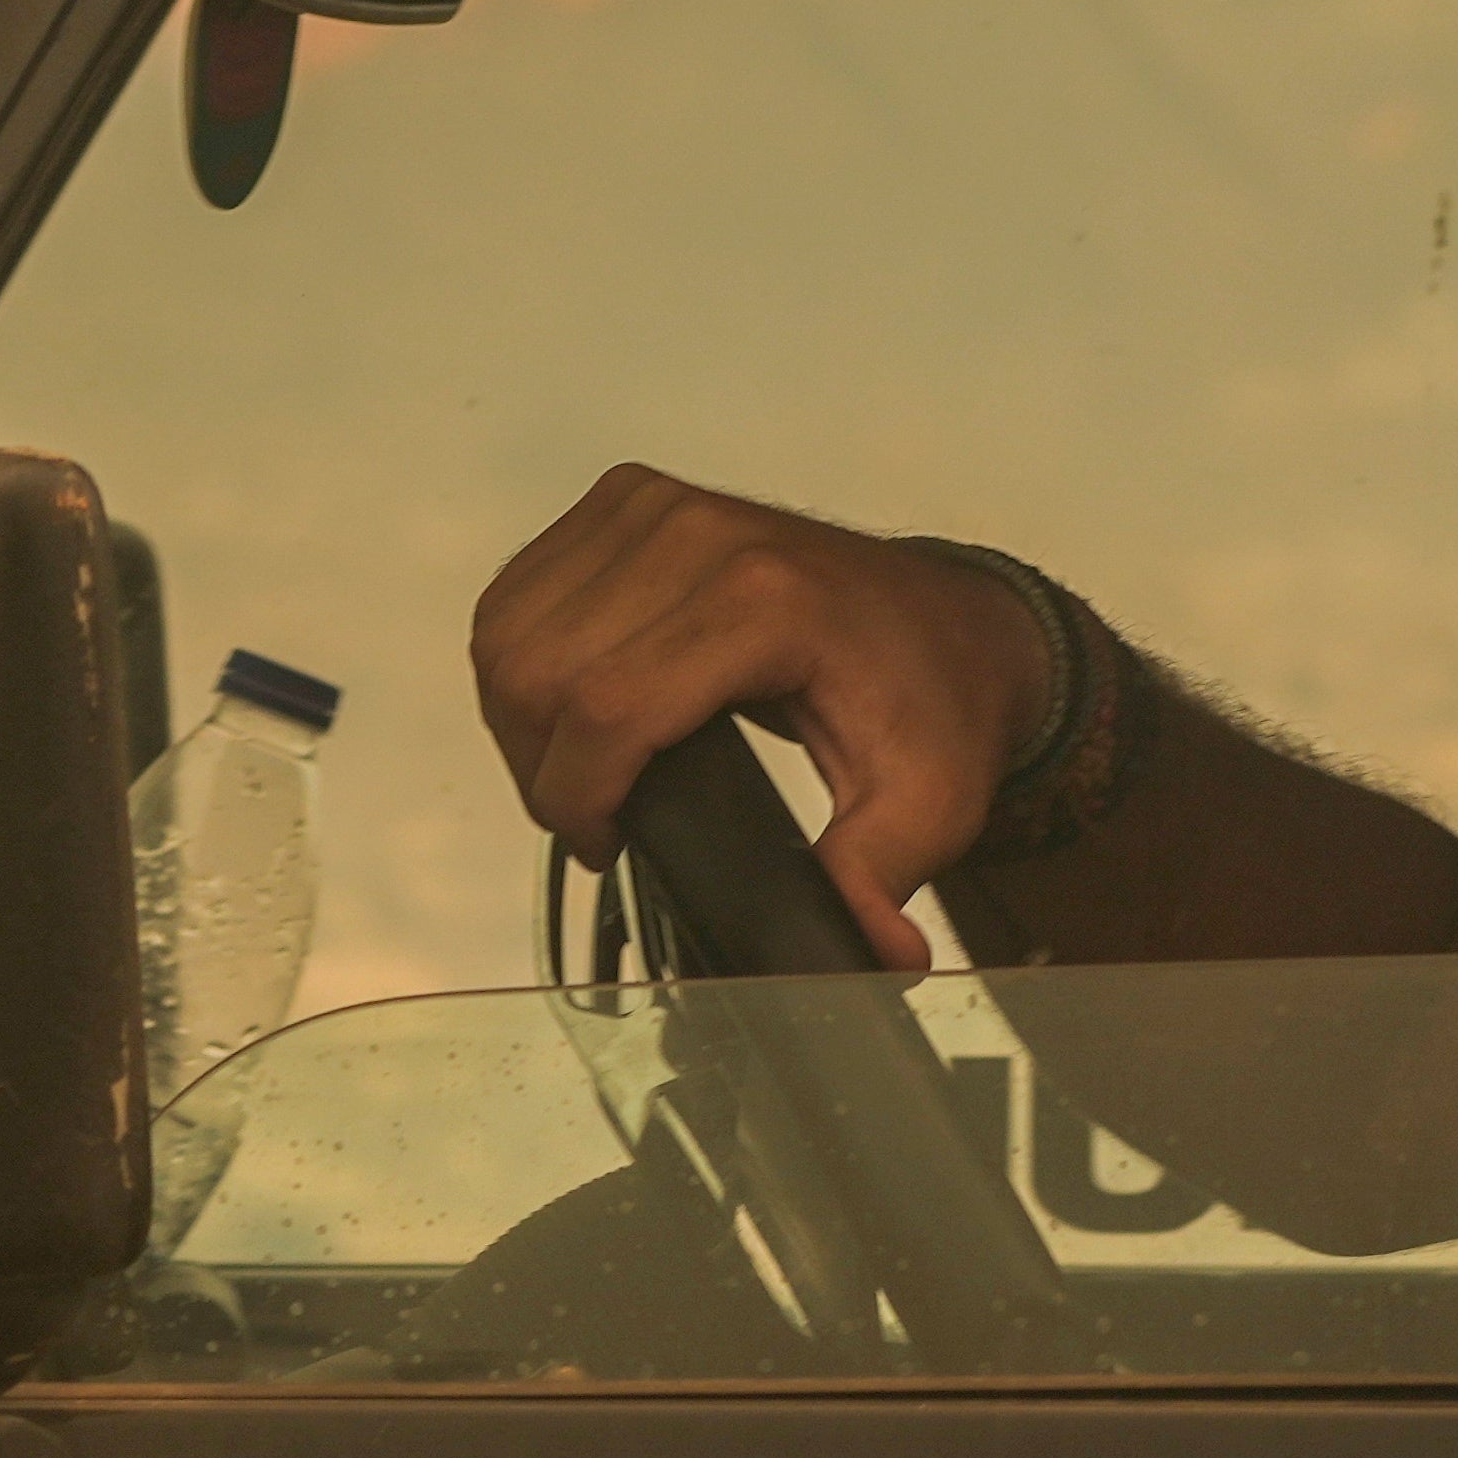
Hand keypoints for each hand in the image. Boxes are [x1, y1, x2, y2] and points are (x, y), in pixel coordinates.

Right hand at [470, 468, 1051, 973]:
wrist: (947, 620)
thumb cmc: (932, 703)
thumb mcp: (927, 804)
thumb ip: (880, 878)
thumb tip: (875, 956)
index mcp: (765, 600)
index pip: (608, 706)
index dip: (578, 797)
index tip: (604, 846)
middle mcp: (698, 534)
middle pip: (539, 671)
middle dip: (546, 770)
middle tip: (599, 820)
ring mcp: (655, 506)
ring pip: (510, 632)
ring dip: (522, 721)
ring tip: (585, 773)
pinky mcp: (627, 500)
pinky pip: (518, 593)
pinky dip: (521, 663)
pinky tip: (573, 712)